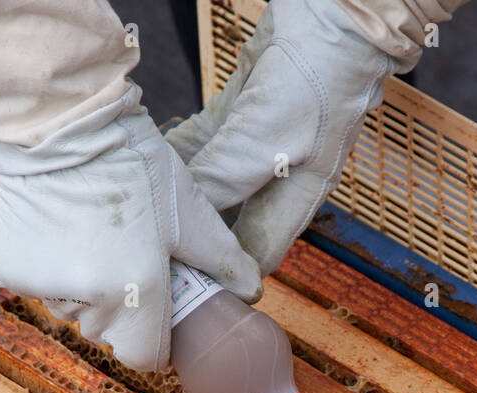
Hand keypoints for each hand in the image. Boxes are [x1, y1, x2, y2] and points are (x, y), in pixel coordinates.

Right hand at [0, 83, 261, 372]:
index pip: (145, 356)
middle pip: (110, 332)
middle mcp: (87, 301)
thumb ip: (222, 259)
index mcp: (136, 293)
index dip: (157, 341)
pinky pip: (41, 287)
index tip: (161, 316)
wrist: (58, 124)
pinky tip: (64, 232)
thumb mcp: (190, 212)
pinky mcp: (10, 269)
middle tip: (132, 262)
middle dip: (125, 309)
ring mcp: (44, 287)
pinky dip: (53, 270)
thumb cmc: (131, 165)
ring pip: (74, 310)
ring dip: (88, 289)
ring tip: (98, 240)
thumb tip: (250, 288)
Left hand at [166, 0, 408, 274]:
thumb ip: (223, 182)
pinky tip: (149, 161)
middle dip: (194, 235)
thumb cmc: (316, 86)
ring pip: (211, 182)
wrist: (334, 16)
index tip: (184, 282)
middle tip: (150, 248)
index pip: (257, 252)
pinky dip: (178, 153)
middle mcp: (279, 177)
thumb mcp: (265, 144)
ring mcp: (259, 143)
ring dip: (180, 194)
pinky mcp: (241, 111)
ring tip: (142, 210)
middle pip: (229, 222)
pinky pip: (202, 143)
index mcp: (298, 198)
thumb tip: (184, 218)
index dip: (226, 272)